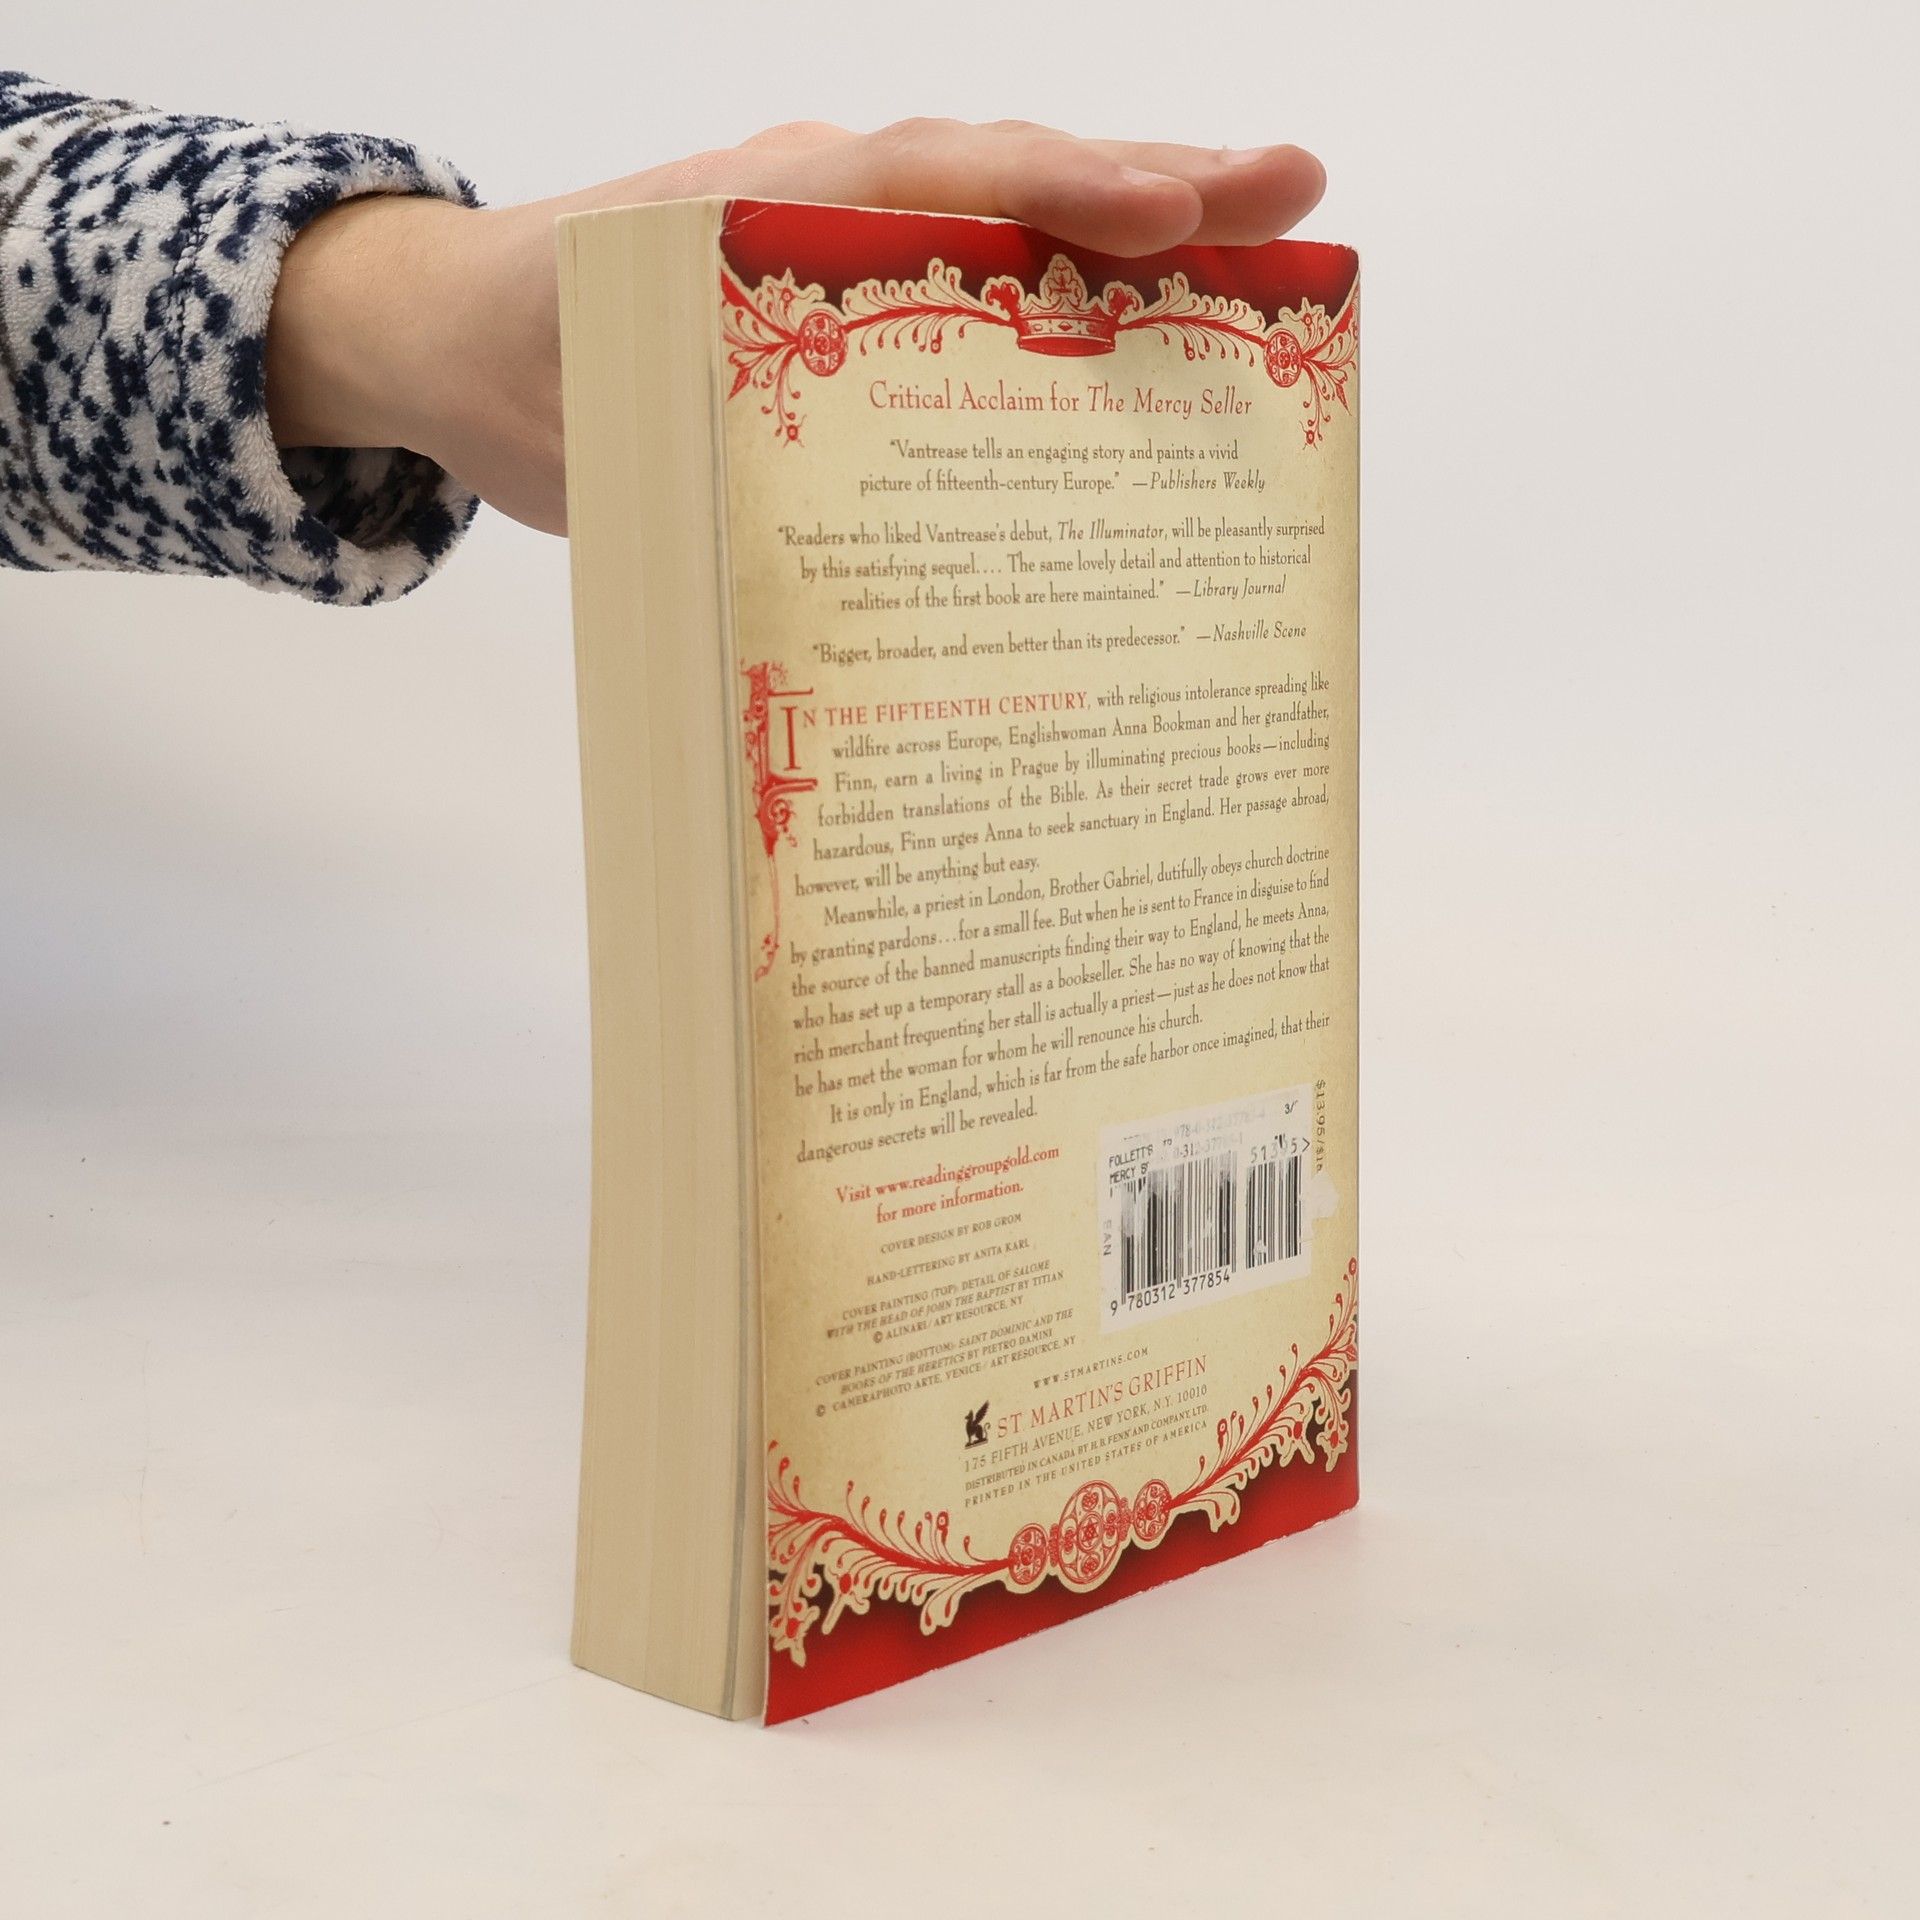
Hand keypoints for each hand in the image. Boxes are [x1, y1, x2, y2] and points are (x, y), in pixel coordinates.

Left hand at [266, 120, 1326, 536]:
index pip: (933, 177)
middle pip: (1010, 173)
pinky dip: (1077, 288)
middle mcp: (826, 197)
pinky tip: (1161, 323)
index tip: (1165, 215)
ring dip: (1142, 227)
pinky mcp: (861, 294)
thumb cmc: (521, 366)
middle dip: (1155, 183)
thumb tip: (819, 514)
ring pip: (1014, 215)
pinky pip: (984, 277)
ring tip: (1274, 234)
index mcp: (761, 201)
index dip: (1054, 193)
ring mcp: (852, 237)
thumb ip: (683, 446)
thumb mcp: (585, 419)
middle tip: (1295, 190)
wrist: (464, 336)